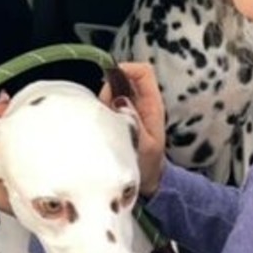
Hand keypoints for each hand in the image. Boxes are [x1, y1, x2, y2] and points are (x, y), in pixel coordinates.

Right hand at [100, 61, 166, 196]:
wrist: (147, 182)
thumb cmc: (149, 166)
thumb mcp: (144, 146)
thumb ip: (133, 121)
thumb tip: (119, 98)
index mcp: (152, 105)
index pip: (143, 72)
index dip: (127, 69)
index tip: (110, 82)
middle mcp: (140, 104)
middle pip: (122, 79)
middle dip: (109, 90)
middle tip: (106, 113)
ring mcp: (127, 110)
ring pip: (110, 92)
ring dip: (103, 104)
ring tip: (105, 126)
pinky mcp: (116, 119)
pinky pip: (104, 106)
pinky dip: (100, 113)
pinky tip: (101, 130)